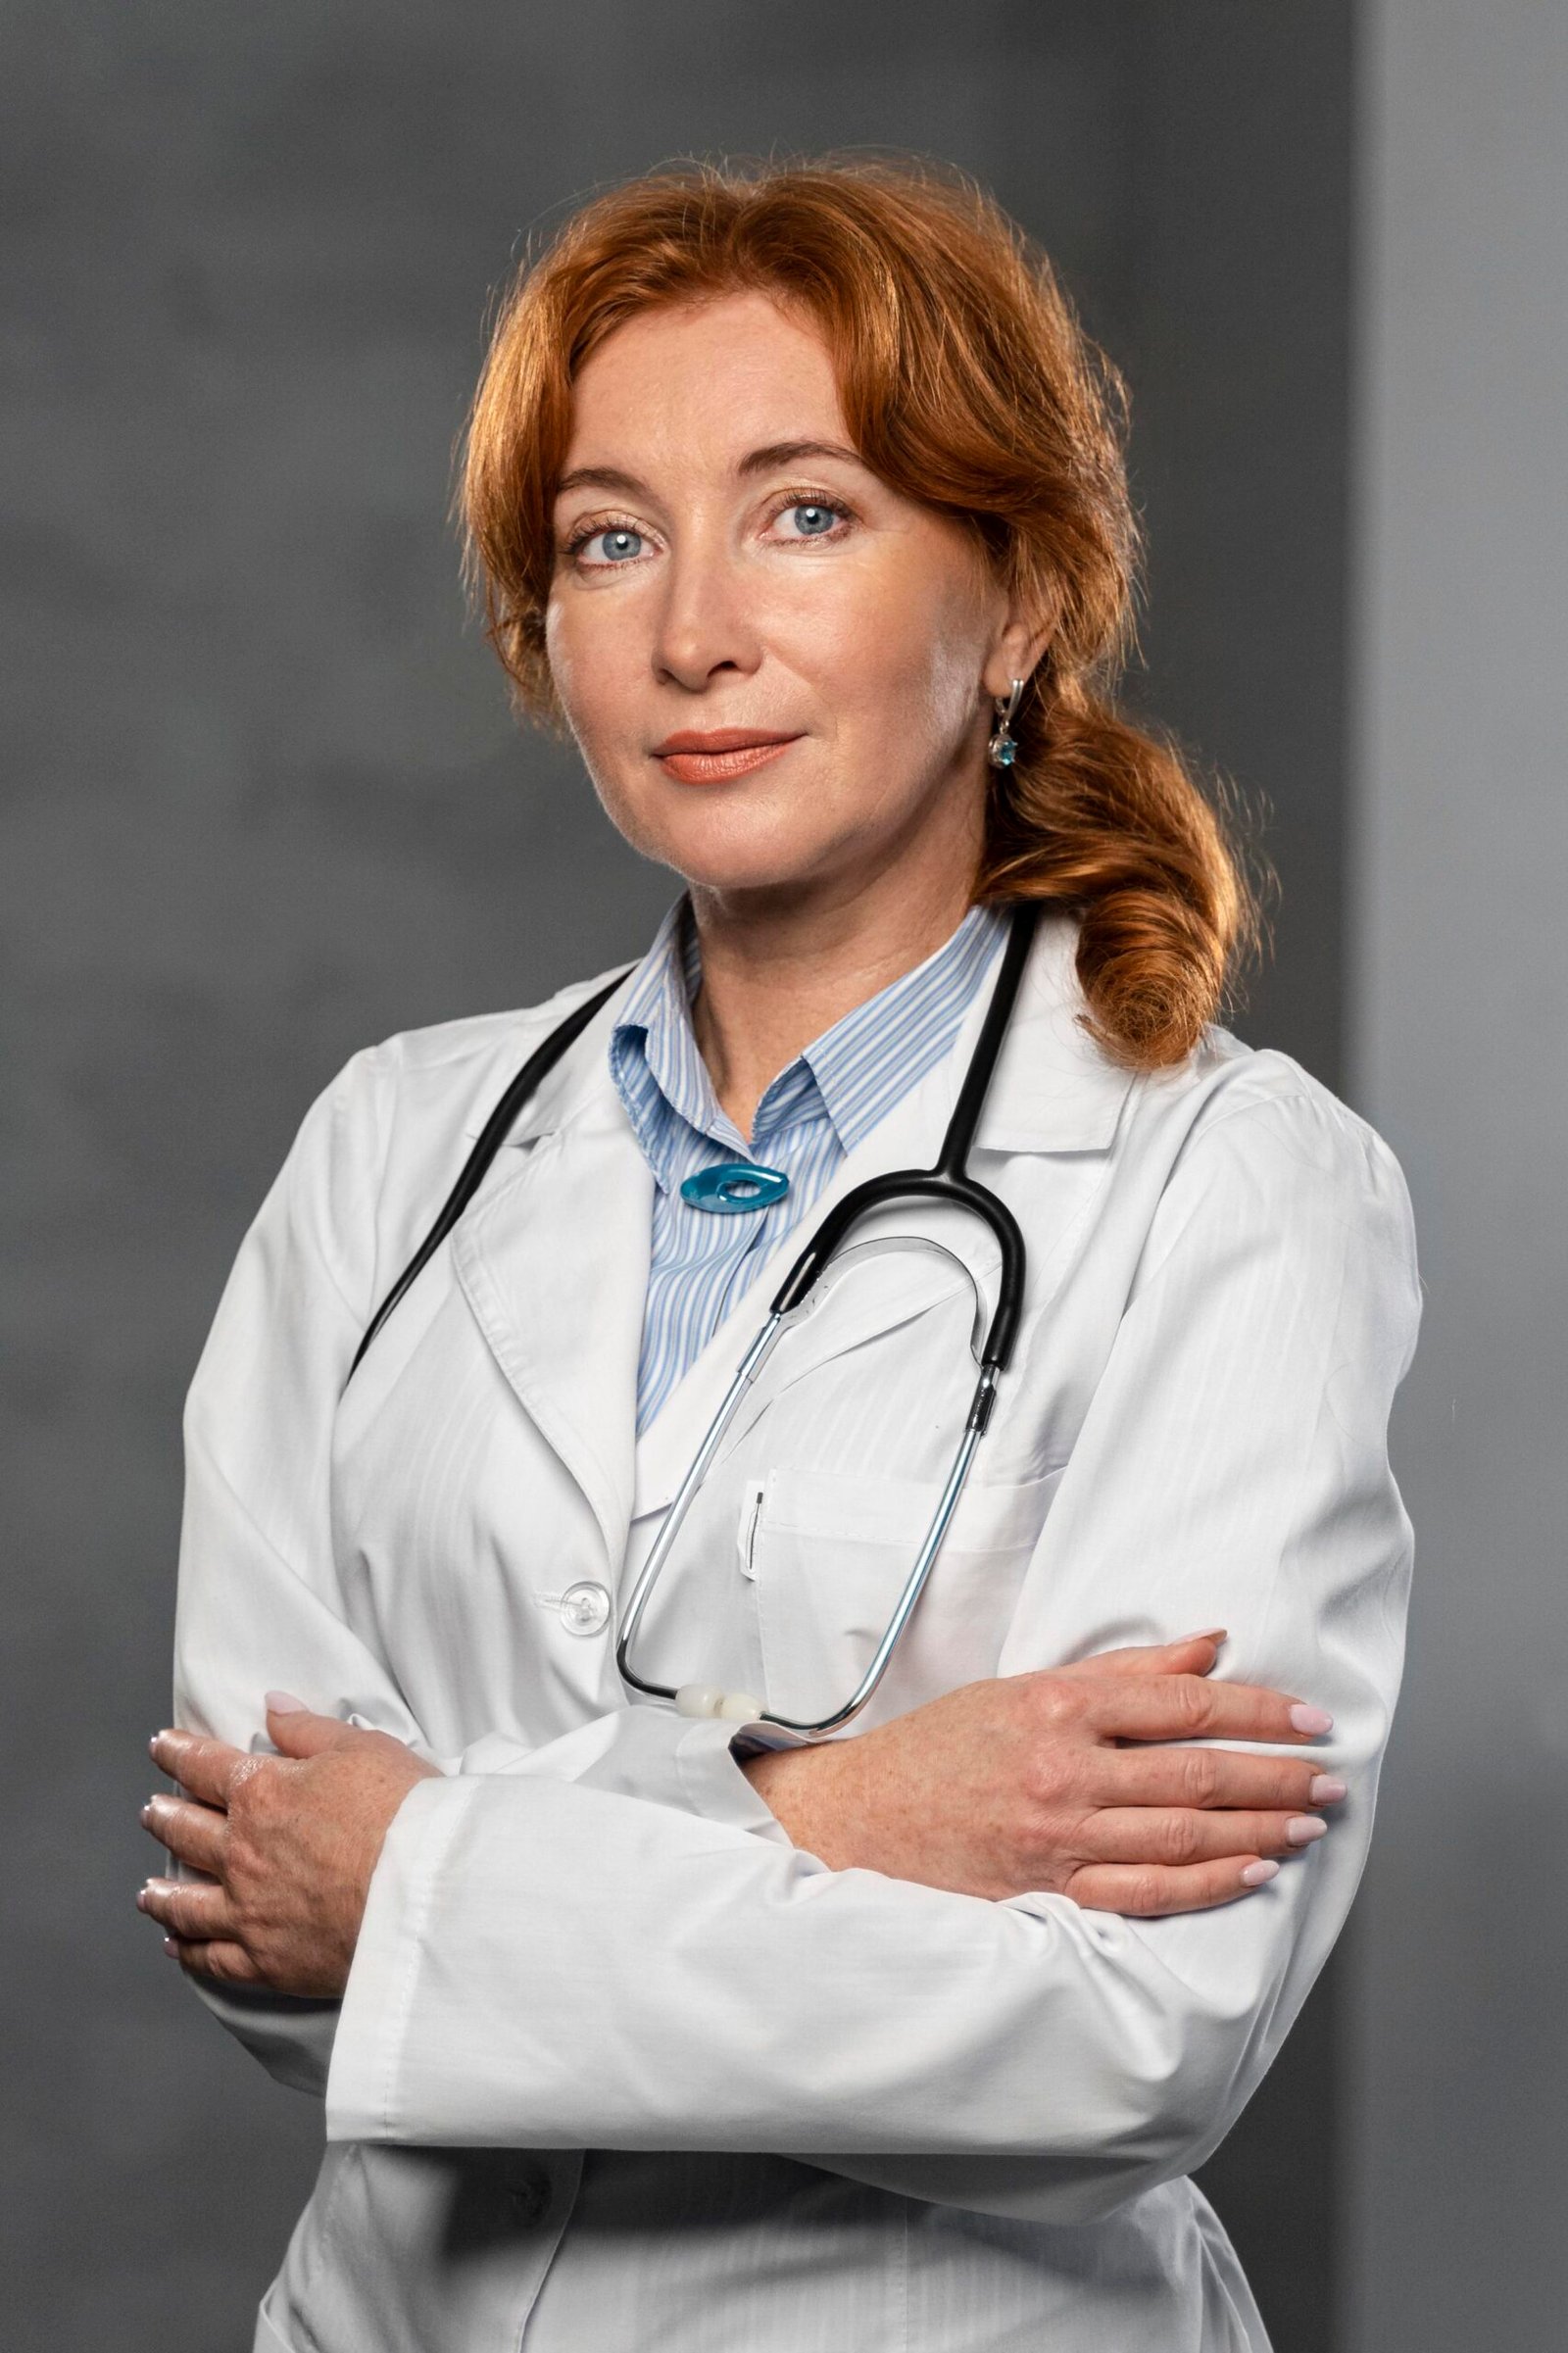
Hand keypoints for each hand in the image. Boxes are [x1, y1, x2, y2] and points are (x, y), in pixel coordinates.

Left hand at [137, 1694, 439, 1993]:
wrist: (424, 1891)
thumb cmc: (403, 1813)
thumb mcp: (362, 1748)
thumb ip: (309, 1729)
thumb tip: (273, 1707)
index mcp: (263, 1794)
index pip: (206, 1767)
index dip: (178, 1754)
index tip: (161, 1748)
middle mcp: (242, 1853)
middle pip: (187, 1832)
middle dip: (164, 1818)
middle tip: (151, 1813)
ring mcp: (248, 1910)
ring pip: (186, 1901)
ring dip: (162, 1892)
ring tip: (146, 1890)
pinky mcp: (266, 1960)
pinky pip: (213, 1959)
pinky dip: (190, 1952)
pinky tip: (178, 1946)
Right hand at [741, 1631, 1343, 1912]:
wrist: (860, 1818)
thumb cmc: (943, 1748)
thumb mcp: (1025, 1686)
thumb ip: (1123, 1671)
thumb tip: (1210, 1647)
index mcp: (1058, 1703)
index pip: (1186, 1704)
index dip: (1260, 1712)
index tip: (1311, 1720)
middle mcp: (1063, 1769)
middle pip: (1198, 1773)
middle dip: (1278, 1776)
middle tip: (1330, 1777)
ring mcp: (1057, 1836)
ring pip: (1185, 1836)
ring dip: (1260, 1829)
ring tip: (1309, 1821)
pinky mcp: (1049, 1891)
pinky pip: (1149, 1892)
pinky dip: (1209, 1883)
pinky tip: (1253, 1870)